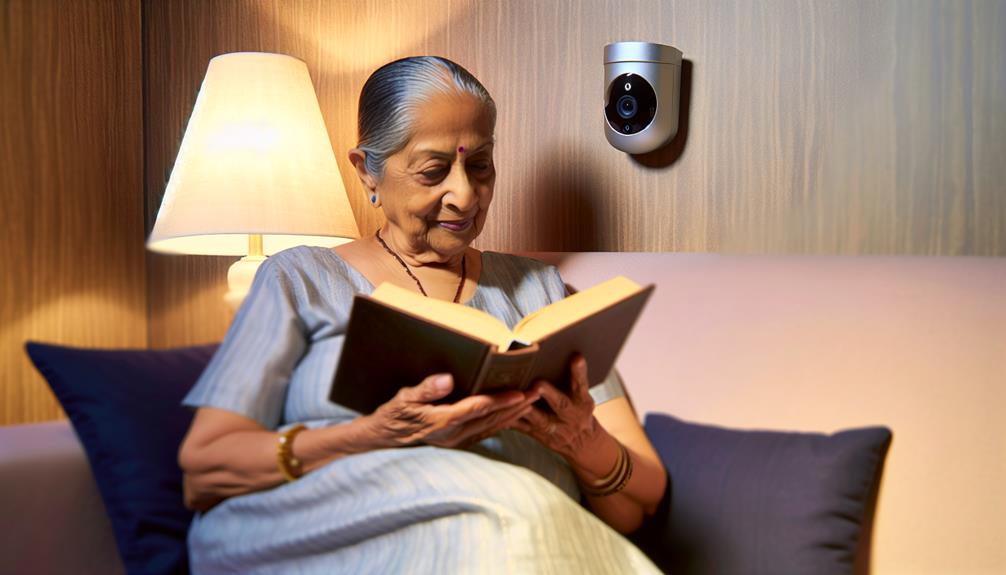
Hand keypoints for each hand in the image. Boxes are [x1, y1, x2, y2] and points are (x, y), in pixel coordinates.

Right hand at [362, 373, 539, 448]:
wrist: (384, 439)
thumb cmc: (393, 415)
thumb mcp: (404, 398)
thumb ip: (426, 389)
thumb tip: (447, 379)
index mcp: (443, 421)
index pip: (478, 409)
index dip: (501, 401)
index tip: (520, 393)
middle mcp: (454, 434)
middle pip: (492, 419)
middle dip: (516, 407)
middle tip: (538, 394)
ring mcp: (457, 440)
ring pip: (492, 427)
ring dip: (513, 415)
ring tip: (532, 403)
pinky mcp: (458, 442)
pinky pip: (485, 433)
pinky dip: (502, 423)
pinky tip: (513, 416)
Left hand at [512, 355, 600, 459]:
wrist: (583, 443)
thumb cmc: (580, 411)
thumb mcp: (583, 397)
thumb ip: (574, 380)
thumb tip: (564, 353)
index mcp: (582, 402)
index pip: (582, 385)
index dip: (579, 373)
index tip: (576, 358)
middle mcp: (570, 416)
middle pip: (560, 404)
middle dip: (549, 393)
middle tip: (538, 383)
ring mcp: (555, 428)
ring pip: (539, 419)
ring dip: (525, 408)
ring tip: (512, 397)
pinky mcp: (539, 435)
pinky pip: (523, 428)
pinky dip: (510, 419)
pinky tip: (498, 411)